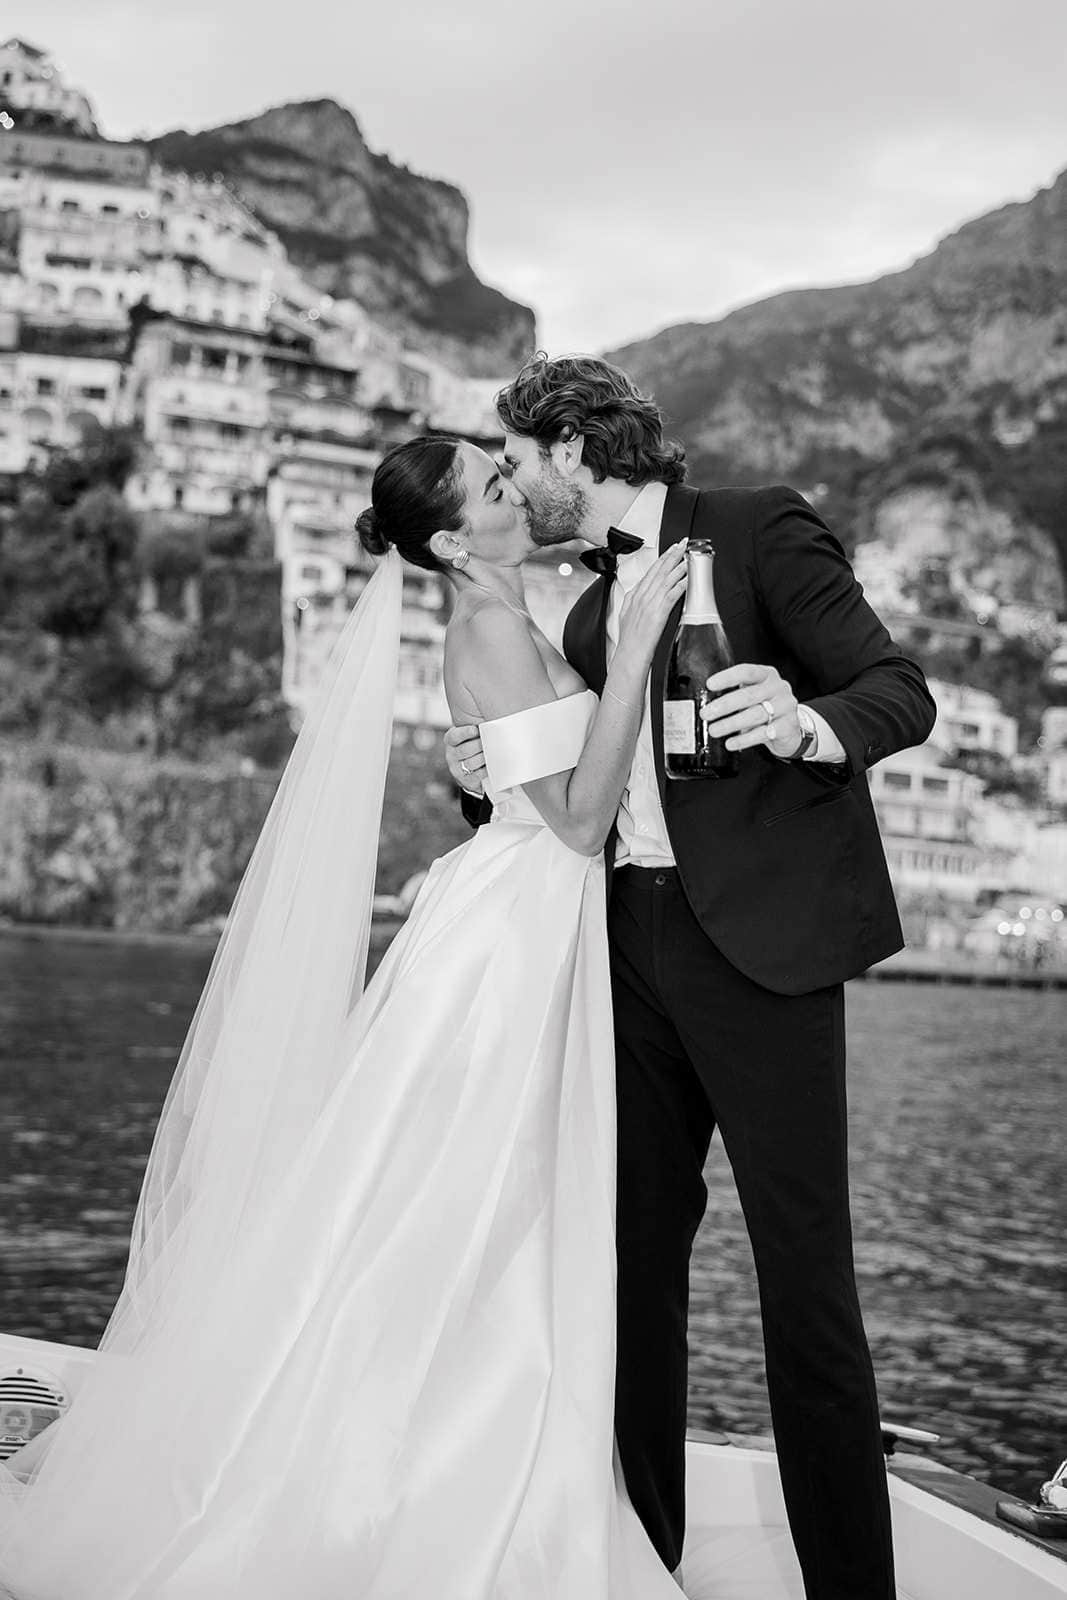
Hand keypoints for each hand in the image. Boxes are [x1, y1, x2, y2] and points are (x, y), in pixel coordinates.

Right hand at [444, 723, 486, 794]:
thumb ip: (477, 728)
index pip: (455, 736)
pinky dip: (485, 770)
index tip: (476, 729)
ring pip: (471, 763)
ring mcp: (456, 768)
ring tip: (494, 753)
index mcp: (451, 740)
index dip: (465, 733)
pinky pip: (476, 775)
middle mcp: (450, 754)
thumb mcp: (472, 735)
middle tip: (491, 742)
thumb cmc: (475, 747)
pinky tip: (491, 766)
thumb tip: (492, 721)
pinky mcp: (464, 780)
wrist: (472, 771)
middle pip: (465, 750)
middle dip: (480, 746)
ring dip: (484, 758)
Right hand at [617, 544, 687, 661]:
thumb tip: (640, 594)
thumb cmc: (629, 640)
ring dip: (679, 565)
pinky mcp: (659, 612)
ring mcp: (650, 603)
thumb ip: (634, 602)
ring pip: (667, 578)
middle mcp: (642, 596)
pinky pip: (673, 593)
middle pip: (659, 570)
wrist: (629, 654)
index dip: (662, 559)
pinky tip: (690, 577)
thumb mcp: (626, 616)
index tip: (671, 550)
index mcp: (634, 596)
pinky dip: (682, 583)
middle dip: (672, 554)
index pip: (650, 572)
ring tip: (689, 556)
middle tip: (683, 544)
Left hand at [699, 663, 804, 756]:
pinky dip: (745, 739)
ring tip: (715, 730)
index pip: (746, 672)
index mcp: (767, 675)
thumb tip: (709, 704)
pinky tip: (732, 742)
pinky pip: (764, 733)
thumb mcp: (753, 695)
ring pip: (755, 715)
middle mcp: (778, 688)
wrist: (790, 729)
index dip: (727, 677)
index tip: (710, 685)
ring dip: (731, 723)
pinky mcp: (788, 726)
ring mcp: (786, 707)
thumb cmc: (766, 708)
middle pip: (749, 695)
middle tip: (706, 713)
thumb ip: (736, 695)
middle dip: (724, 705)